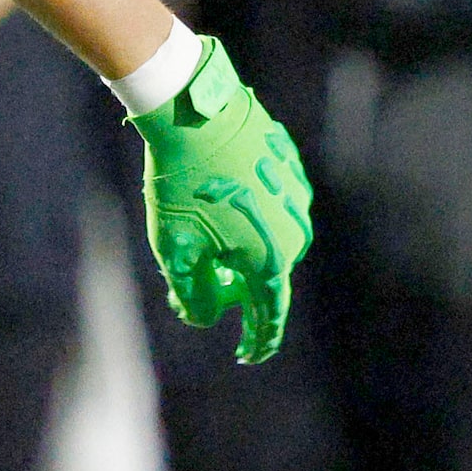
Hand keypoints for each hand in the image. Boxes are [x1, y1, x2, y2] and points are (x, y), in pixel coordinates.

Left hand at [132, 37, 313, 365]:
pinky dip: (246, 215)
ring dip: (239, 249)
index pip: (269, 315)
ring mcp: (296, 199)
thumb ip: (192, 294)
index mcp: (270, 261)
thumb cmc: (181, 187)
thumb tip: (204, 316)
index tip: (247, 355)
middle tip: (194, 287)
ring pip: (268, 238)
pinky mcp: (290, 169)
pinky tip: (216, 200)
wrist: (194, 116)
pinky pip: (270, 204)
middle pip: (264, 276)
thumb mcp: (174, 250)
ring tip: (200, 237)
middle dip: (231, 287)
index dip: (257, 339)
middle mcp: (294, 234)